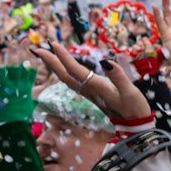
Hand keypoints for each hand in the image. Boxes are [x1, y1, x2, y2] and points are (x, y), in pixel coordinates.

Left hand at [33, 41, 152, 120]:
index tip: (53, 44)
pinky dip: (64, 71)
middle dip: (50, 62)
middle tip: (36, 49)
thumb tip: (105, 60)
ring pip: (66, 78)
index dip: (64, 58)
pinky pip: (72, 81)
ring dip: (54, 66)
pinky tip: (62, 67)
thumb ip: (118, 76)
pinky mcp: (91, 95)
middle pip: (64, 75)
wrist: (134, 126)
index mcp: (97, 88)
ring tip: (45, 54)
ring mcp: (88, 93)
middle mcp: (89, 90)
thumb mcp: (130, 92)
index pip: (76, 71)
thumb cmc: (134, 108)